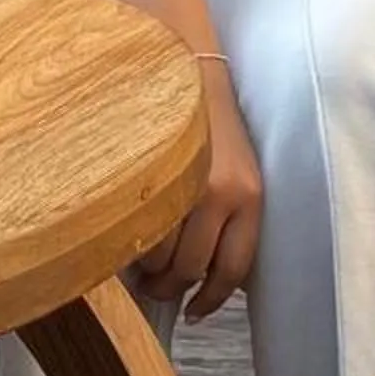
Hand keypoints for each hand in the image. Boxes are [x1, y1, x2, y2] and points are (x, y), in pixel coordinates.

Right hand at [134, 61, 262, 321]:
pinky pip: (135, 233)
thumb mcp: (232, 172)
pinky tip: (125, 236)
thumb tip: (198, 278)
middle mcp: (223, 194)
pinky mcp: (150, 176)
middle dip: (171, 287)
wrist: (183, 65)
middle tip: (155, 285)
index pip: (234, 269)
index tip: (195, 310)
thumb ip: (224, 219)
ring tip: (138, 254)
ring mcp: (184, 185)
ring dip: (146, 267)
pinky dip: (128, 244)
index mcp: (250, 197)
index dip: (211, 298)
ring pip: (158, 258)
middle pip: (191, 270)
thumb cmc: (206, 128)